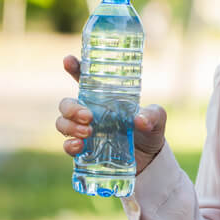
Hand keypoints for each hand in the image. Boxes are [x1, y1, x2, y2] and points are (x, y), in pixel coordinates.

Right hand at [57, 55, 166, 173]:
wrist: (149, 159)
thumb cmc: (150, 130)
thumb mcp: (157, 119)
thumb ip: (152, 115)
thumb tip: (139, 120)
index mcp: (104, 98)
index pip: (84, 79)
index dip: (74, 68)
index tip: (68, 60)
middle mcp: (91, 112)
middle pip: (66, 104)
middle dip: (70, 108)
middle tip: (88, 116)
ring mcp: (85, 130)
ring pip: (62, 123)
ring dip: (69, 126)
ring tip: (88, 132)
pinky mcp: (85, 150)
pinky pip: (67, 145)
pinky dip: (69, 145)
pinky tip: (79, 146)